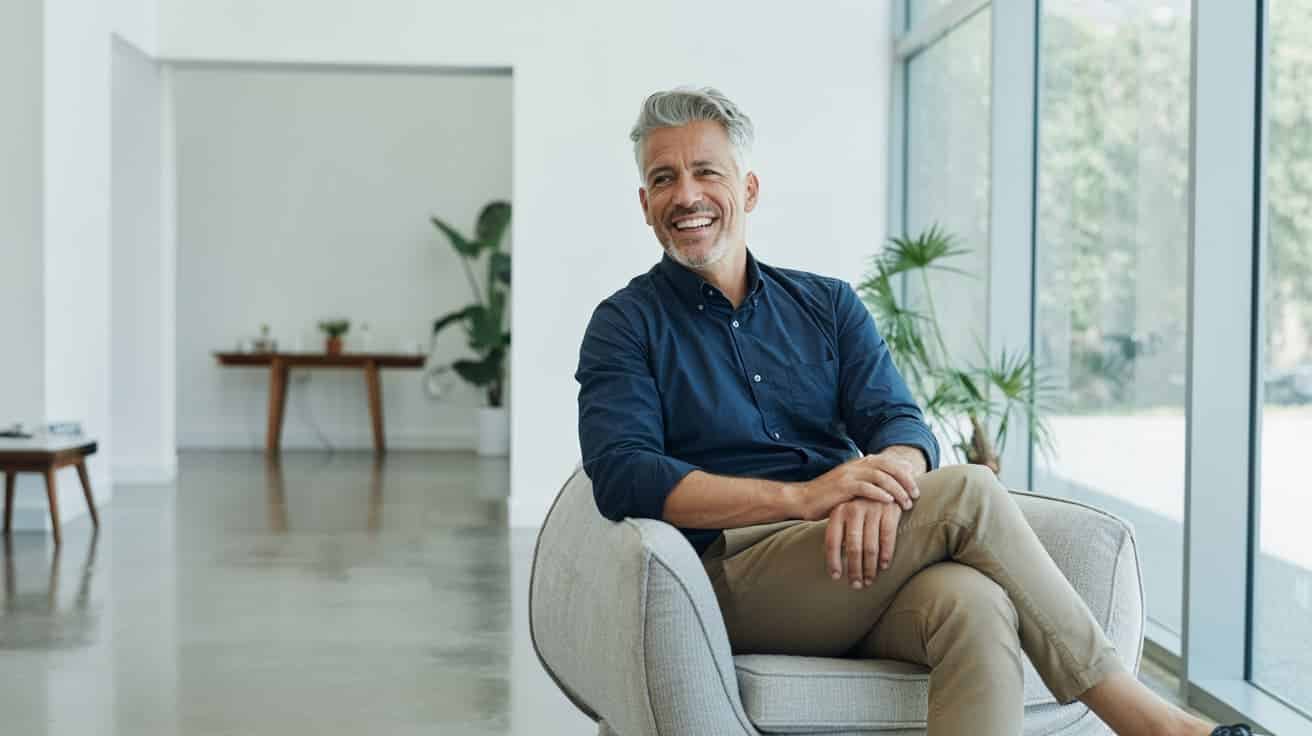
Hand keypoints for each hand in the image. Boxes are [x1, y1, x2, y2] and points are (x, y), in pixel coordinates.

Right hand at [785, 452, 920, 521]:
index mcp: (859, 463)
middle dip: (905, 480)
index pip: (888, 462)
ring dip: (897, 489)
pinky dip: (880, 493)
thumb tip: (887, 490)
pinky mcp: (842, 487)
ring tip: (906, 503)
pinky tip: (889, 502)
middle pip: (888, 466)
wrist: (803, 500)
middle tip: (916, 495)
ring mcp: (849, 474)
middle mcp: (856, 465)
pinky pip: (866, 487)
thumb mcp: (850, 487)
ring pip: (881, 476)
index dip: (904, 472)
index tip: (916, 486)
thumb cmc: (828, 497)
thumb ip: (866, 484)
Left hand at [825, 498, 900, 588]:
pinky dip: (886, 555)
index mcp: (838, 512)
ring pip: (870, 546)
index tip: (836, 577)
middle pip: (852, 547)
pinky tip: (883, 566)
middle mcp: (853, 510)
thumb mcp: (846, 514)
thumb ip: (841, 533)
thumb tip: (835, 563)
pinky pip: (887, 538)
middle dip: (854, 569)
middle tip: (856, 585)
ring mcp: (872, 510)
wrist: (886, 482)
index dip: (833, 561)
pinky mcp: (890, 511)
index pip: (831, 541)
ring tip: (869, 580)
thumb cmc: (862, 506)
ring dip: (870, 567)